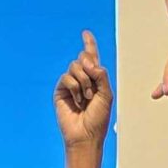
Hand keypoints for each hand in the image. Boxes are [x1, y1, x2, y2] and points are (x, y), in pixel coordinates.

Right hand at [55, 29, 112, 148]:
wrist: (86, 135)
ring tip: (86, 99)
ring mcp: (70, 85)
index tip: (85, 33)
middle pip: (83, 58)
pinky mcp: (61, 91)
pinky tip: (77, 102)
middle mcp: (82, 79)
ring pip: (75, 66)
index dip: (89, 45)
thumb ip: (101, 74)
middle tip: (92, 88)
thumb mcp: (106, 94)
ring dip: (84, 82)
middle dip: (89, 69)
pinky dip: (75, 88)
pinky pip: (67, 77)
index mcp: (95, 79)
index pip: (92, 58)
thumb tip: (87, 60)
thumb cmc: (98, 118)